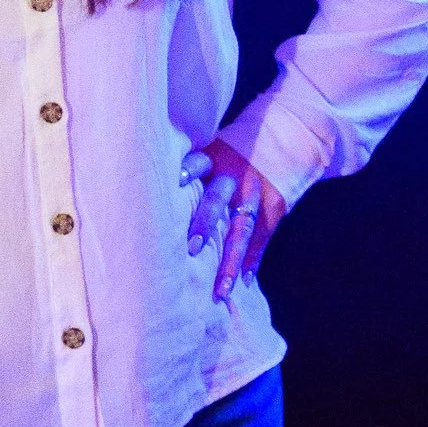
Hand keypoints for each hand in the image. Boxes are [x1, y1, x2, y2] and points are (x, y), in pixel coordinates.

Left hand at [184, 139, 286, 302]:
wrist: (284, 137)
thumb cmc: (230, 152)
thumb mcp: (210, 149)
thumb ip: (188, 170)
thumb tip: (142, 192)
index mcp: (213, 159)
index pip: (196, 163)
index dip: (187, 172)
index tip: (175, 182)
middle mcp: (233, 176)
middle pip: (217, 200)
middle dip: (205, 224)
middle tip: (190, 247)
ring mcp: (255, 193)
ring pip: (241, 229)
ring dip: (230, 261)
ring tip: (220, 289)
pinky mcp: (274, 206)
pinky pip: (261, 238)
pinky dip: (252, 260)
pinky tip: (243, 282)